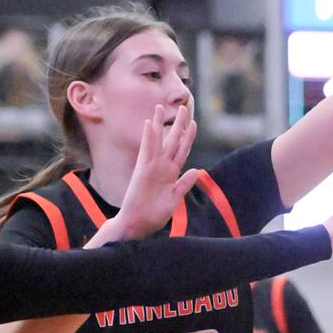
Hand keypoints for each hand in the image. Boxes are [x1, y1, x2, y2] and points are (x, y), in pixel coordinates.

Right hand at [112, 104, 199, 237]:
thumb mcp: (174, 200)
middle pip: (172, 141)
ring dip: (160, 124)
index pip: (181, 151)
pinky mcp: (142, 171)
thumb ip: (184, 185)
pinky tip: (150, 124)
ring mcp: (151, 167)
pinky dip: (148, 138)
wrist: (137, 225)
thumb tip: (196, 170)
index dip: (188, 137)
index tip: (193, 123)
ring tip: (160, 107)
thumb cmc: (154, 215)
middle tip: (182, 106)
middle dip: (178, 124)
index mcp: (171, 174)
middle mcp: (162, 167)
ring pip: (158, 141)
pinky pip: (146, 151)